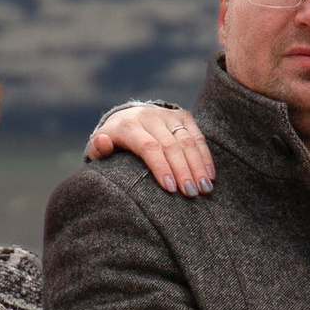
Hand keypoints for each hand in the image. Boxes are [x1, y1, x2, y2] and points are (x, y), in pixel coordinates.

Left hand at [87, 103, 214, 194]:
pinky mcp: (183, 116)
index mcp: (128, 126)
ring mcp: (168, 115)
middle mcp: (149, 117)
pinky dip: (205, 156)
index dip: (161, 167)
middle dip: (183, 171)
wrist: (128, 118)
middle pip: (171, 146)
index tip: (171, 190)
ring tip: (204, 189)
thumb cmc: (114, 143)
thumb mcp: (101, 146)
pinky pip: (198, 136)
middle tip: (191, 194)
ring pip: (187, 141)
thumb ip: (99, 148)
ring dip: (198, 166)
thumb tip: (102, 143)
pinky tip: (210, 175)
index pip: (148, 147)